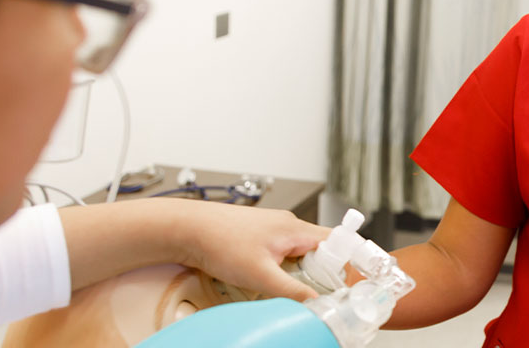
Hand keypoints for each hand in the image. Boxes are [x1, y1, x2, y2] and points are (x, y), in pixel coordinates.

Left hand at [165, 201, 331, 300]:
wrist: (186, 228)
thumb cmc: (218, 241)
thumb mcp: (260, 275)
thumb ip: (291, 291)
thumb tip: (316, 303)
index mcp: (295, 228)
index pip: (336, 244)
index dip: (343, 265)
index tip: (342, 286)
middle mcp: (287, 225)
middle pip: (318, 251)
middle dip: (317, 275)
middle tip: (311, 294)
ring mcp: (272, 229)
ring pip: (297, 255)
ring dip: (295, 273)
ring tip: (284, 288)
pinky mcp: (258, 236)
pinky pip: (280, 254)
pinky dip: (279, 269)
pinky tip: (266, 281)